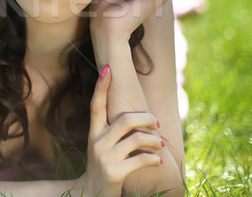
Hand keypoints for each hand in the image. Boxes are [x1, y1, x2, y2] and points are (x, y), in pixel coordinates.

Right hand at [78, 66, 163, 196]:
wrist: (90, 194)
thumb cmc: (103, 167)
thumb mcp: (103, 147)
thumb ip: (115, 132)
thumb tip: (141, 117)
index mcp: (93, 133)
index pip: (96, 104)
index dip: (102, 86)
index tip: (108, 68)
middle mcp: (97, 142)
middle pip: (125, 120)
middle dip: (146, 119)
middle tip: (156, 124)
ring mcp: (105, 158)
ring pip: (137, 139)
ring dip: (155, 141)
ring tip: (161, 145)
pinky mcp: (114, 173)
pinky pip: (141, 159)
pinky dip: (154, 159)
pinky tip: (159, 161)